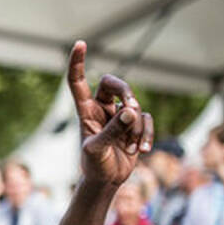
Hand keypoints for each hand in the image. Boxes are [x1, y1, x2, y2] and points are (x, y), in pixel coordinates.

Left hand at [66, 41, 153, 186]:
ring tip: (130, 148)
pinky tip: (142, 151)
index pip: (78, 82)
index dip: (77, 63)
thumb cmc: (94, 165)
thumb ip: (113, 130)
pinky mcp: (134, 125)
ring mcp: (119, 116)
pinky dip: (146, 134)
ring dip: (136, 128)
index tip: (80, 43)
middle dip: (127, 92)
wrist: (106, 180)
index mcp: (85, 111)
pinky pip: (146, 119)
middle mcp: (101, 109)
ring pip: (135, 107)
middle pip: (115, 84)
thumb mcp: (98, 149)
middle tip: (132, 108)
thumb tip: (131, 110)